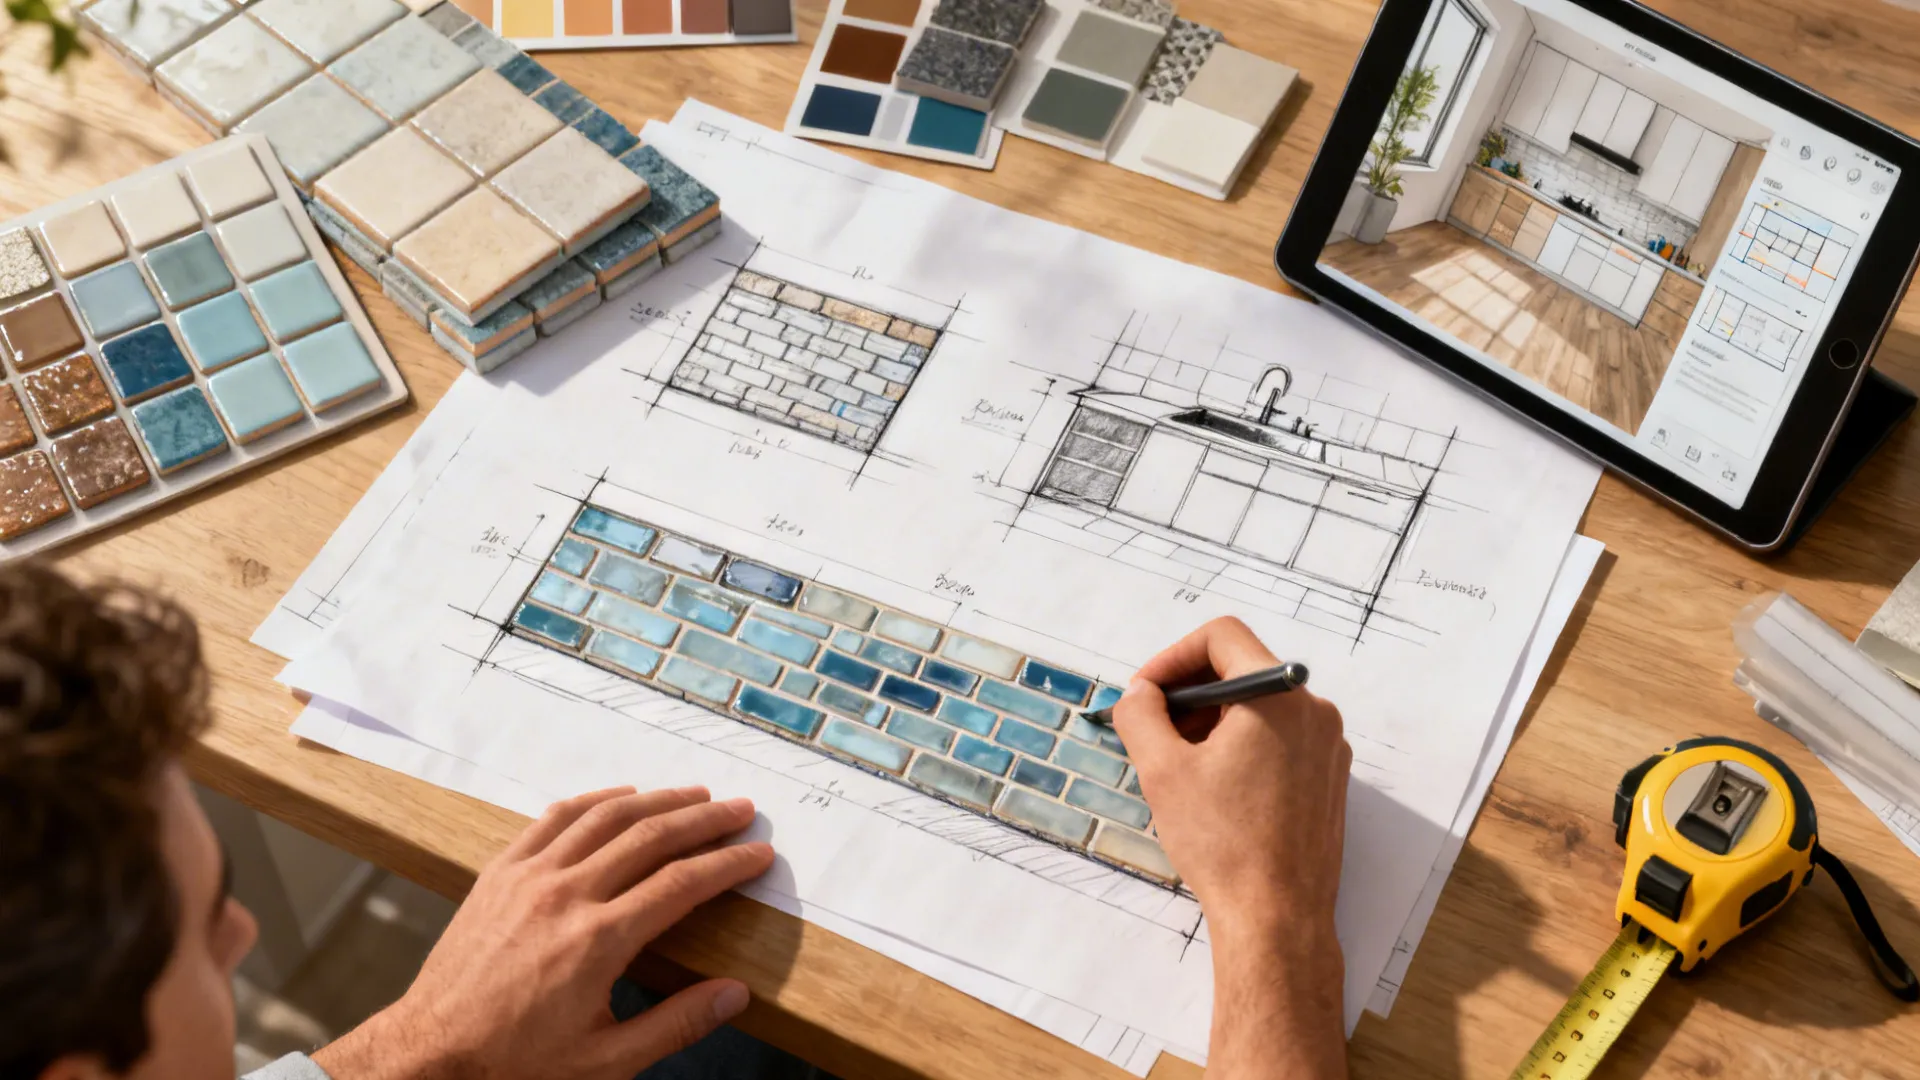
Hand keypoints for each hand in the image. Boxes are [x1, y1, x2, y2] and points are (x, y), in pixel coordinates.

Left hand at [314, 786, 774, 1079]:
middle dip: (704, 819)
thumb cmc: (517, 1063)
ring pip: (604, 817)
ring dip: (656, 799)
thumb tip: (735, 994)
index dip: (727, 865)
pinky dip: (594, 801)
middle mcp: (566, 896)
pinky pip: (554, 819)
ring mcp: (529, 877)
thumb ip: (676, 1024)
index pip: (681, 885)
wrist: (431, 1055)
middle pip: (650, 837)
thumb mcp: (605, 1061)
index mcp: (597, 942)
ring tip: (694, 795)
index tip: (758, 853)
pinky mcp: (500, 873)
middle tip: (740, 809)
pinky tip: (621, 797)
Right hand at [1114, 617, 1349, 1078]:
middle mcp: (1314, 712)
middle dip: (1189, 693)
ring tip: (1179, 766)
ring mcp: (1328, 747)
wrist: (1277, 918)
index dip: (1173, 657)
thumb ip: (1141, 714)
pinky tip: (1213, 789)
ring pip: (1260, 708)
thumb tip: (1138, 693)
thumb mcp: (1162, 771)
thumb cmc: (1222, 844)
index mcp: (1279, 697)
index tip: (1145, 694)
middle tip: (1152, 731)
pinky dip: (1242, 747)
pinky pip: (1280, 740)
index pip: (1222, 637)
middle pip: (1242, 671)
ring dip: (1213, 723)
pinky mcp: (1329, 779)